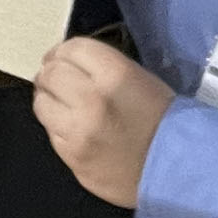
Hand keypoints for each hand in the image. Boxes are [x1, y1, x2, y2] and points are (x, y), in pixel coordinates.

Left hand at [32, 35, 172, 206]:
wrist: (175, 168)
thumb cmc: (163, 120)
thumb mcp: (141, 79)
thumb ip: (103, 68)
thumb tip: (68, 63)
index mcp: (115, 74)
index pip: (72, 48)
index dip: (63, 51)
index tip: (63, 57)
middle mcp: (92, 99)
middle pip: (51, 73)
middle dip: (52, 73)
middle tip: (57, 80)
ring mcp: (78, 131)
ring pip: (41, 103)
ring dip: (48, 99)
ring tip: (60, 103)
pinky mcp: (72, 157)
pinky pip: (50, 133)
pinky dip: (56, 126)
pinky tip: (71, 127)